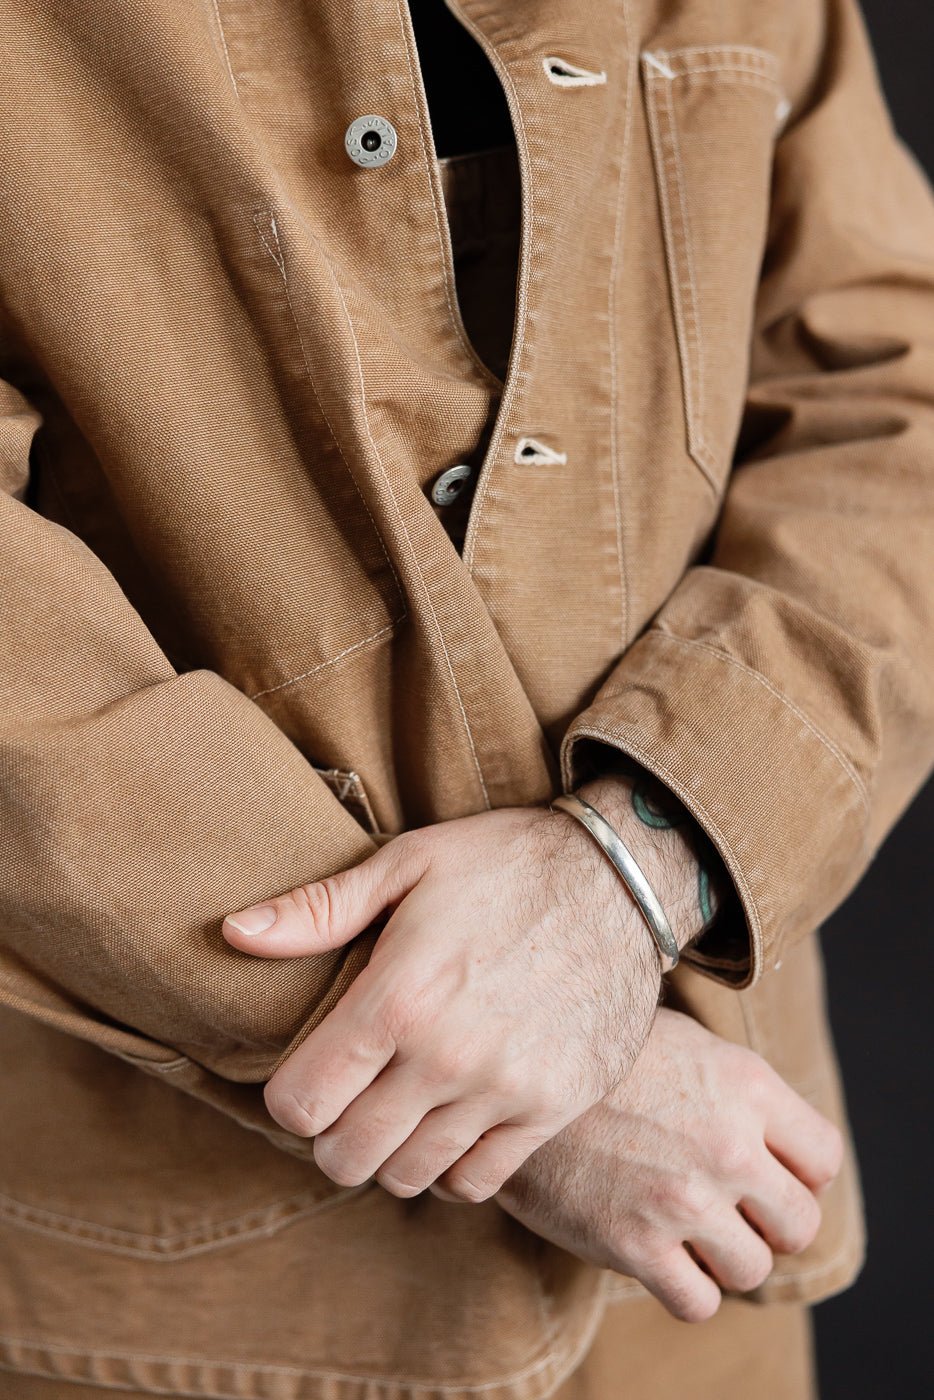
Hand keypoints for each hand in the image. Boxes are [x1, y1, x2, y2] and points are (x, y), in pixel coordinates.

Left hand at [221, 787, 699, 1202]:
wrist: (621, 878)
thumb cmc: (504, 862)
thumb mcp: (407, 864)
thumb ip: (317, 909)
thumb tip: (233, 934)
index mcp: (397, 998)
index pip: (299, 1105)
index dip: (288, 1096)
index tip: (307, 1073)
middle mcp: (446, 1059)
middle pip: (345, 1157)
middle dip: (330, 1135)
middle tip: (346, 1098)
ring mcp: (503, 1091)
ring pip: (408, 1177)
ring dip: (388, 1153)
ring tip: (396, 1109)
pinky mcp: (551, 1109)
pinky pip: (476, 1182)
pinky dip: (450, 1166)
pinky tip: (448, 1122)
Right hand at [458, 1008, 842, 1322]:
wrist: (512, 1077)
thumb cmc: (598, 1055)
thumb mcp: (682, 1039)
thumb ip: (737, 1086)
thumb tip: (771, 1128)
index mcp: (746, 1085)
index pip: (823, 1157)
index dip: (800, 1172)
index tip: (770, 1173)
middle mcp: (728, 1145)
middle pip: (799, 1222)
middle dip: (770, 1222)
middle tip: (732, 1209)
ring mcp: (684, 1199)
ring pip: (753, 1269)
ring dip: (726, 1257)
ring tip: (689, 1230)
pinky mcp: (636, 1245)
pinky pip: (699, 1301)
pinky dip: (687, 1289)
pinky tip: (660, 1257)